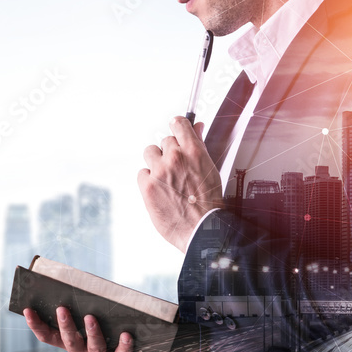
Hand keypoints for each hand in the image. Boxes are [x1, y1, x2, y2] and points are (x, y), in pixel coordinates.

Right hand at [24, 307, 131, 351]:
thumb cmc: (109, 334)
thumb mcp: (94, 324)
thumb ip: (85, 310)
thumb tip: (80, 284)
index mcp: (70, 344)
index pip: (48, 336)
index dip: (36, 325)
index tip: (28, 310)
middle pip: (70, 342)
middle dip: (65, 325)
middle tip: (62, 309)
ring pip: (93, 349)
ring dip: (92, 333)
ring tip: (91, 318)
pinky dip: (123, 346)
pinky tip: (126, 335)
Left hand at [138, 116, 222, 251]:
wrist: (202, 229)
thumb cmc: (209, 202)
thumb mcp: (210, 168)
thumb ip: (200, 145)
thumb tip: (197, 127)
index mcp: (194, 151)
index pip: (179, 123)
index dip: (177, 126)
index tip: (176, 129)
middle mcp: (175, 158)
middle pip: (164, 141)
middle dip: (169, 152)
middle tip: (176, 169)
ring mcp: (160, 171)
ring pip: (150, 153)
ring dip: (155, 162)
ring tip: (166, 178)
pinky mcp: (147, 186)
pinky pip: (142, 173)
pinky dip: (148, 179)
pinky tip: (159, 190)